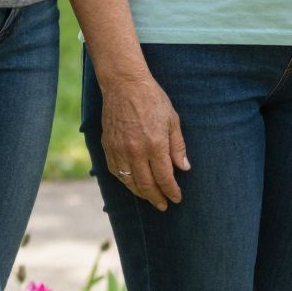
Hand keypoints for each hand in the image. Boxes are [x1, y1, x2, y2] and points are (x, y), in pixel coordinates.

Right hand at [99, 70, 188, 210]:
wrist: (124, 85)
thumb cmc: (152, 99)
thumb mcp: (172, 119)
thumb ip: (177, 146)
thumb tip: (184, 168)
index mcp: (155, 144)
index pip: (165, 177)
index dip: (171, 191)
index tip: (176, 198)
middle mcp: (136, 152)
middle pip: (146, 185)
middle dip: (156, 198)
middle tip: (163, 205)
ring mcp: (119, 150)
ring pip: (129, 182)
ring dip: (140, 194)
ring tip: (150, 198)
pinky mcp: (108, 147)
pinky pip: (115, 172)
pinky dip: (125, 181)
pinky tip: (132, 183)